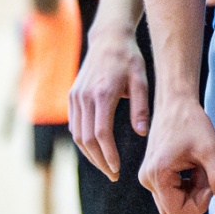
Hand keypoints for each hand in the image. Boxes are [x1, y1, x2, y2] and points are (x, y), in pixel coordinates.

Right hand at [71, 28, 151, 180]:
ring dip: (90, 154)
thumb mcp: (141, 80)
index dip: (108, 155)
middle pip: (87, 139)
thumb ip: (141, 108)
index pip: (101, 134)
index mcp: (102, 94)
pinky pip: (74, 125)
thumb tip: (142, 134)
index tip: (117, 170)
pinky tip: (96, 149)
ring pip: (77, 135)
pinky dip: (83, 141)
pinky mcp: (72, 96)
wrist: (108, 39)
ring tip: (105, 166)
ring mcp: (75, 97)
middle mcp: (84, 97)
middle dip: (99, 160)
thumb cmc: (129, 59)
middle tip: (112, 175)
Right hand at [137, 96, 214, 213]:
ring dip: (191, 190)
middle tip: (206, 172)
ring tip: (200, 166)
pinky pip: (170, 190)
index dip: (200, 203)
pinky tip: (193, 165)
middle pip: (175, 208)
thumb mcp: (210, 150)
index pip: (178, 212)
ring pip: (173, 200)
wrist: (176, 102)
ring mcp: (148, 176)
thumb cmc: (191, 123)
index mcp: (158, 176)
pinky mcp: (152, 171)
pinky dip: (185, 184)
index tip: (211, 180)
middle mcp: (147, 179)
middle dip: (195, 196)